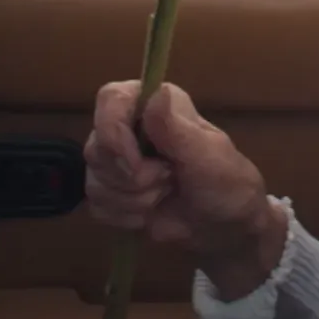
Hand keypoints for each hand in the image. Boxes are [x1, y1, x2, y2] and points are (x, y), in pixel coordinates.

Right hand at [85, 81, 286, 297]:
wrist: (223, 226)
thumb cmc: (224, 182)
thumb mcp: (208, 156)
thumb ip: (177, 129)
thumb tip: (156, 93)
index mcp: (155, 103)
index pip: (111, 99)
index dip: (113, 131)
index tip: (134, 163)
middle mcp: (129, 124)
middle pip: (97, 147)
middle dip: (133, 178)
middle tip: (169, 180)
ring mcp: (116, 158)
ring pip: (94, 181)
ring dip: (134, 200)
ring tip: (165, 195)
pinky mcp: (109, 190)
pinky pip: (96, 206)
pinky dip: (125, 217)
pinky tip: (150, 213)